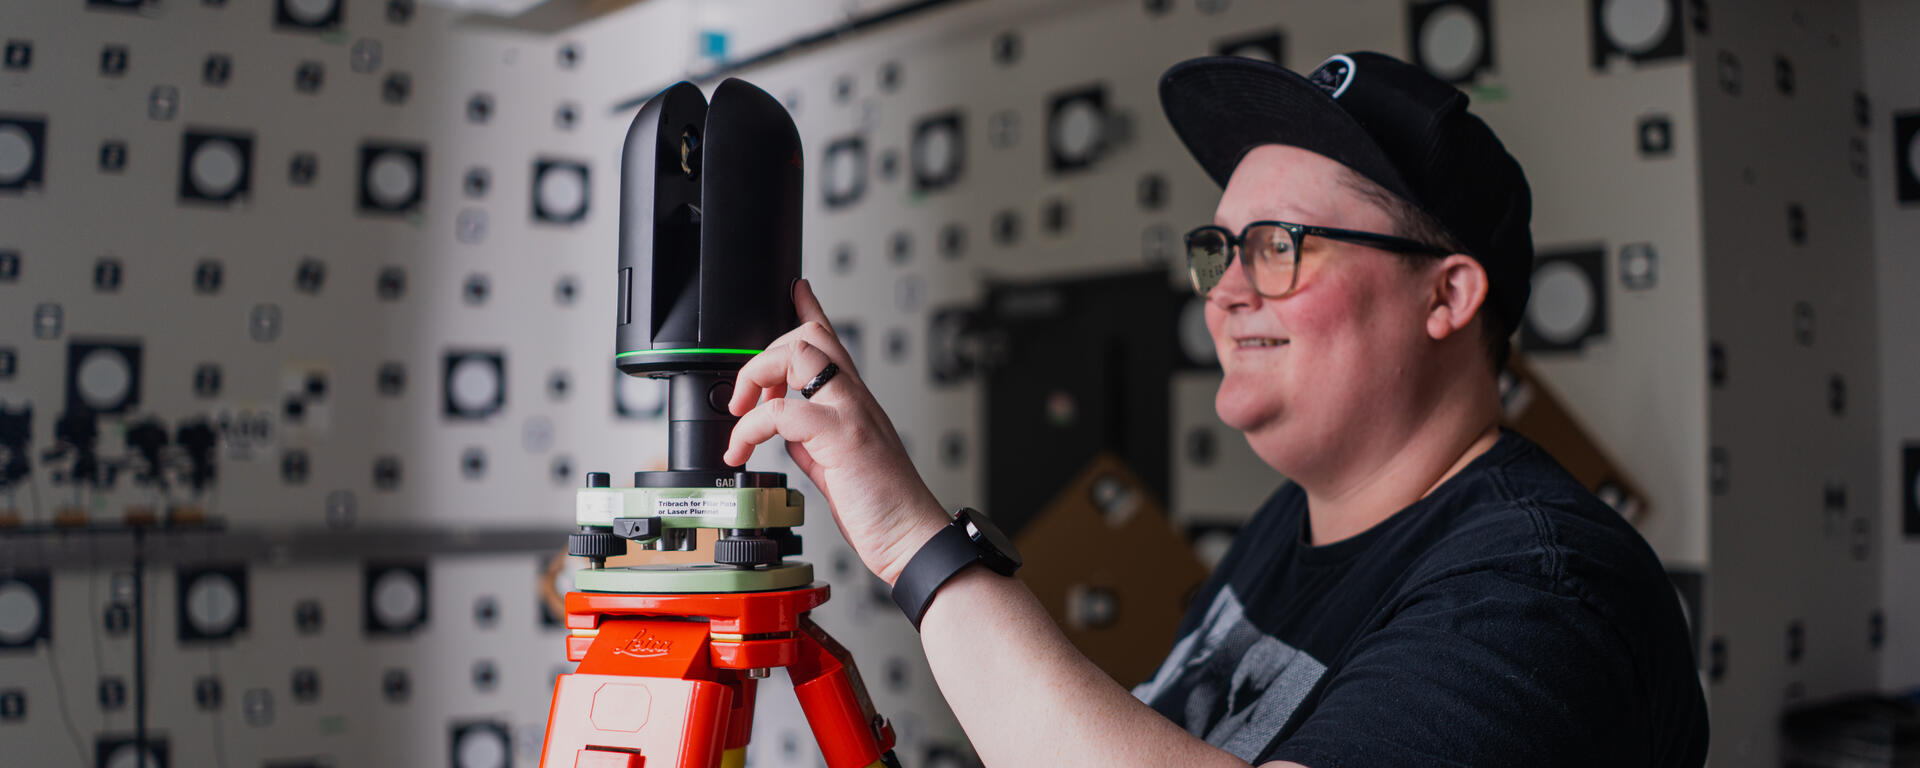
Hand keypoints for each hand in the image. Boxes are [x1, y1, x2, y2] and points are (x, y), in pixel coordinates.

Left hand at [725, 278, 948, 584]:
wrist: (910, 537)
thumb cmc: (882, 507)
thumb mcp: (836, 466)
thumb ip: (812, 441)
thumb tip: (786, 432)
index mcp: (855, 403)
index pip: (832, 342)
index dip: (810, 308)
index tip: (795, 290)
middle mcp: (855, 399)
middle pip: (809, 337)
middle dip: (763, 354)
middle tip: (743, 395)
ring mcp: (851, 413)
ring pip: (798, 355)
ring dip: (754, 377)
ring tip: (739, 416)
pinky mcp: (842, 437)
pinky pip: (783, 411)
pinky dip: (751, 426)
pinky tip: (743, 449)